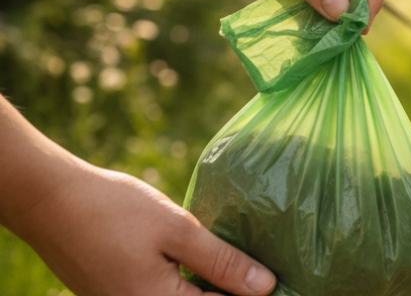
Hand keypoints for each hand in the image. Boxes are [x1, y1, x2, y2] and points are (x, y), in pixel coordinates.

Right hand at [18, 159, 275, 295]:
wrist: (50, 201)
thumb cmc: (115, 210)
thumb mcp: (177, 230)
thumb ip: (221, 262)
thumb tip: (266, 287)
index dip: (253, 295)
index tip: (283, 281)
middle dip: (233, 291)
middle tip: (266, 271)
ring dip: (212, 287)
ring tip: (245, 264)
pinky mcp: (119, 295)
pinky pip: (166, 295)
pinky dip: (188, 283)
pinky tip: (208, 260)